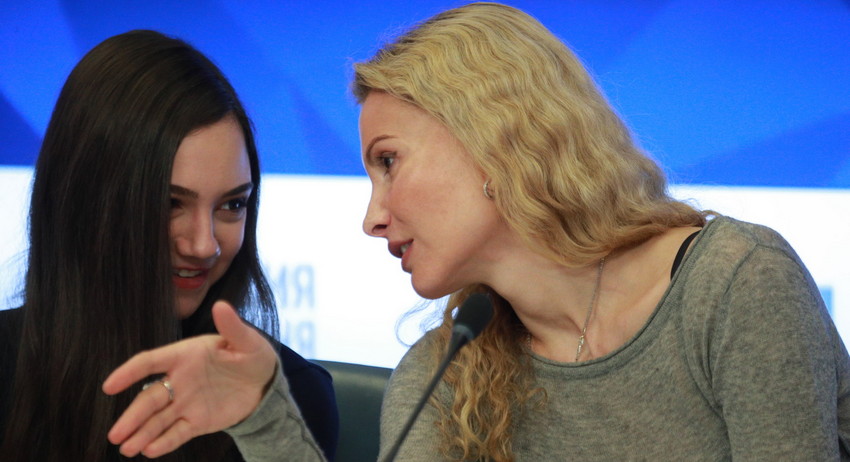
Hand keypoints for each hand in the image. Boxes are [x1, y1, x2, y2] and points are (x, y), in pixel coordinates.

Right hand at [103, 300, 276, 457]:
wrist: (264, 382)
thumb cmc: (251, 355)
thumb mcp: (246, 340)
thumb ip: (231, 327)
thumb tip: (221, 306)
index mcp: (184, 356)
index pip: (150, 362)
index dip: (129, 372)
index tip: (110, 386)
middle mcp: (179, 381)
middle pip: (149, 399)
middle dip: (132, 416)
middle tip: (116, 434)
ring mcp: (186, 403)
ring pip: (158, 419)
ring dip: (142, 433)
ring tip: (127, 448)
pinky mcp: (197, 421)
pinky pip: (177, 433)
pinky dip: (164, 442)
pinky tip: (150, 451)